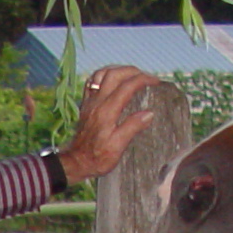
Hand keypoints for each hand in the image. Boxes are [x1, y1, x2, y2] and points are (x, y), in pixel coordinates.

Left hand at [57, 67, 163, 185]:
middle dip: (132, 71)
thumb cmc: (98, 158)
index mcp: (107, 112)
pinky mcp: (85, 104)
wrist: (76, 162)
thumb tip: (149, 113)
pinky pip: (91, 82)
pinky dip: (104, 75)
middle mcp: (97, 102)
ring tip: (131, 75)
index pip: (127, 86)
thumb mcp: (117, 147)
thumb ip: (132, 127)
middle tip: (146, 76)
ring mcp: (89, 102)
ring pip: (101, 74)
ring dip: (118, 70)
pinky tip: (112, 80)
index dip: (143, 80)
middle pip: (114, 74)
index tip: (155, 82)